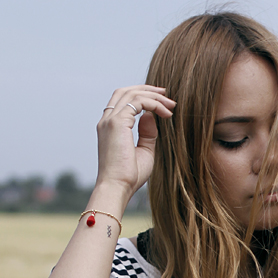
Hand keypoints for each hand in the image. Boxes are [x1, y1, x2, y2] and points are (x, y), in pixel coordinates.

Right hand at [95, 86, 175, 203]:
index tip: (160, 101)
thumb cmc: (129, 176)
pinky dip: (154, 104)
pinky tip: (166, 114)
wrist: (118, 187)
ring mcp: (110, 120)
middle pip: (125, 91)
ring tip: (171, 106)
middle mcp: (107, 120)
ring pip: (133, 94)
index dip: (141, 96)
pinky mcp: (117, 122)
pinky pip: (139, 103)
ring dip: (154, 97)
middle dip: (147, 90)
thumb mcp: (144, 151)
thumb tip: (151, 115)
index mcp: (109, 127)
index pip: (122, 101)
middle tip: (166, 94)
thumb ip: (147, 133)